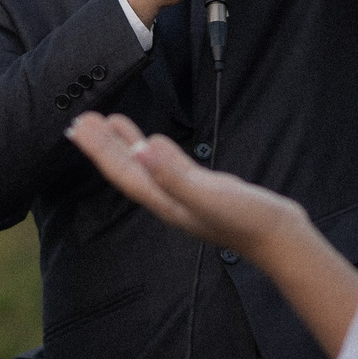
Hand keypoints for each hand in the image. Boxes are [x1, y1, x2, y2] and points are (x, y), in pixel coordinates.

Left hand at [66, 112, 306, 261]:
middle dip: (103, 145)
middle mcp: (167, 199)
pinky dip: (152, 150)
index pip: (123, 172)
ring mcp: (182, 195)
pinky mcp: (199, 188)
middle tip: (81, 120)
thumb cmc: (247, 220)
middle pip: (127, 169)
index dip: (99, 150)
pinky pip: (165, 165)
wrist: (278, 238)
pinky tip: (150, 141)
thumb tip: (142, 149)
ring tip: (107, 123)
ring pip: (144, 166)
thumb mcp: (210, 195)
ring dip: (123, 145)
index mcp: (165, 200)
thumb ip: (174, 173)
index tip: (78, 127)